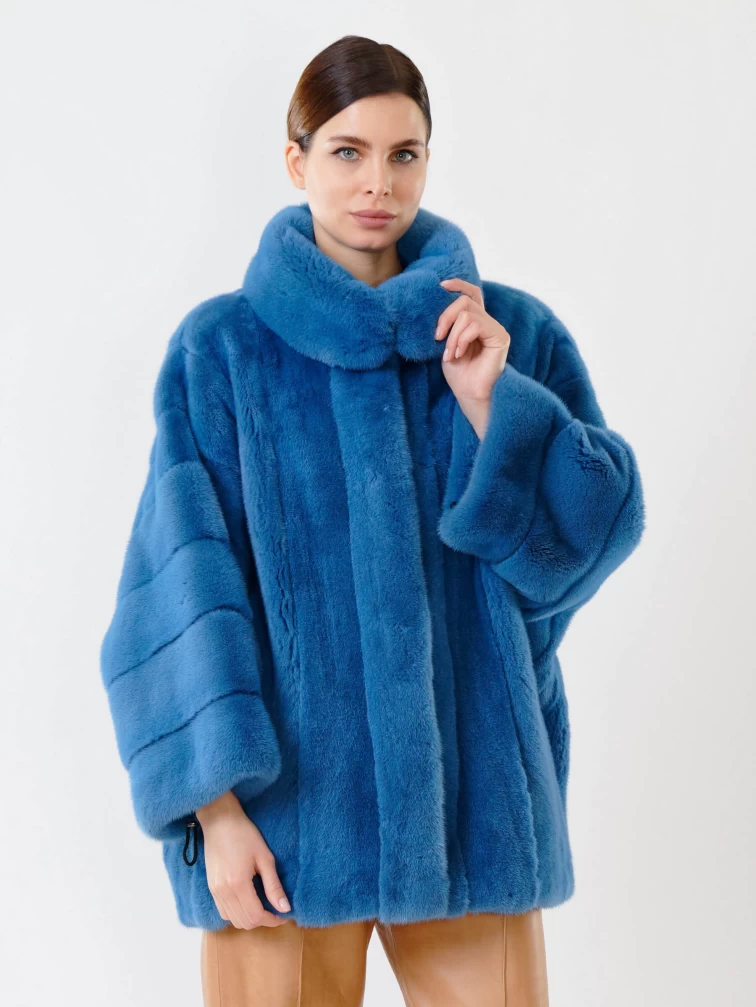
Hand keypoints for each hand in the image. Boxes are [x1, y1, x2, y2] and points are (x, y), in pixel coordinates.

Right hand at [196, 791, 290, 928]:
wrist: (220, 821)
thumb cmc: (245, 834)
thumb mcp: (265, 858)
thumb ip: (274, 886)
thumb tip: (285, 908)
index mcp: (238, 884)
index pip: (256, 916)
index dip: (272, 920)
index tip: (284, 915)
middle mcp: (224, 892)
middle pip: (244, 922)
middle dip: (262, 920)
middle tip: (275, 910)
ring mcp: (214, 892)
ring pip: (233, 920)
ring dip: (249, 918)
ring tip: (262, 906)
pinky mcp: (211, 888)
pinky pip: (223, 912)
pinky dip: (237, 913)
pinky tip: (247, 901)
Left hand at [435, 278, 510, 429]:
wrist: (469, 394)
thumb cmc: (459, 373)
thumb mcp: (446, 343)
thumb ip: (446, 324)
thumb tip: (435, 304)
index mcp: (475, 322)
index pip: (471, 293)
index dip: (457, 284)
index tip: (440, 286)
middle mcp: (487, 322)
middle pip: (465, 300)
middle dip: (445, 316)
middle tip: (437, 337)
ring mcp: (495, 328)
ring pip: (467, 313)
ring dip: (452, 334)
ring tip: (449, 353)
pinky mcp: (500, 336)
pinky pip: (475, 325)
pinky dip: (461, 338)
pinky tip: (458, 354)